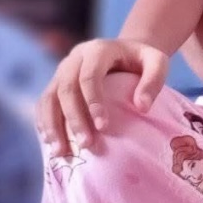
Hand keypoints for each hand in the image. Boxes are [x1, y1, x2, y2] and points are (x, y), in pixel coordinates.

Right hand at [36, 39, 168, 155]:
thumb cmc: (143, 60)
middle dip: (74, 118)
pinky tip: (53, 145)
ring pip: (49, 98)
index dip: (93, 102)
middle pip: (66, 88)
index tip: (103, 127)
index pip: (89, 76)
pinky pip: (44, 104)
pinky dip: (46, 124)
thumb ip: (153, 81)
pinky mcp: (56, 83)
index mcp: (98, 50)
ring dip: (53, 126)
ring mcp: (62, 70)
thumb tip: (142, 107)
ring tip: (61, 153)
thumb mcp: (157, 62)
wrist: (126, 52)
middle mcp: (75, 58)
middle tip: (86, 145)